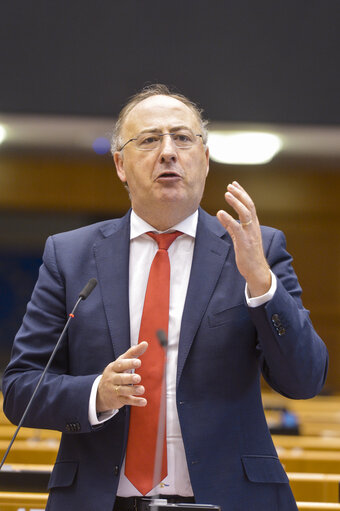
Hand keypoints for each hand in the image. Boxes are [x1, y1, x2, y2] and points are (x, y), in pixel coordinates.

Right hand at [96, 341, 147, 412]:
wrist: (99, 392)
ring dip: (133, 390)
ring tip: (142, 389)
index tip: (138, 362)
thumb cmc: (115, 373)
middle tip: (138, 378)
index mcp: (113, 368)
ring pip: (123, 390)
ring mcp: (114, 390)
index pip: (120, 365)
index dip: (129, 363)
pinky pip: (127, 401)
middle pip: (120, 378)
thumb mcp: (121, 362)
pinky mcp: (118, 399)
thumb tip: (145, 343)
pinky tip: (143, 401)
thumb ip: (133, 353)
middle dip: (129, 378)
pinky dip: (135, 401)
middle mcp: (112, 378)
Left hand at [216, 181, 270, 296]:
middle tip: (230, 185)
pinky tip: (220, 213)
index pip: (249, 205)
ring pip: (245, 213)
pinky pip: (236, 228)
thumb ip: (231, 225)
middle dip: (240, 194)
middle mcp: (253, 227)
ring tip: (227, 194)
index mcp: (253, 225)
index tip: (234, 184)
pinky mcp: (244, 242)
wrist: (256, 270)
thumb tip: (221, 214)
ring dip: (236, 202)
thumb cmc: (248, 255)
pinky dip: (228, 219)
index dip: (242, 194)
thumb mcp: (239, 237)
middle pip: (249, 206)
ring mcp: (250, 234)